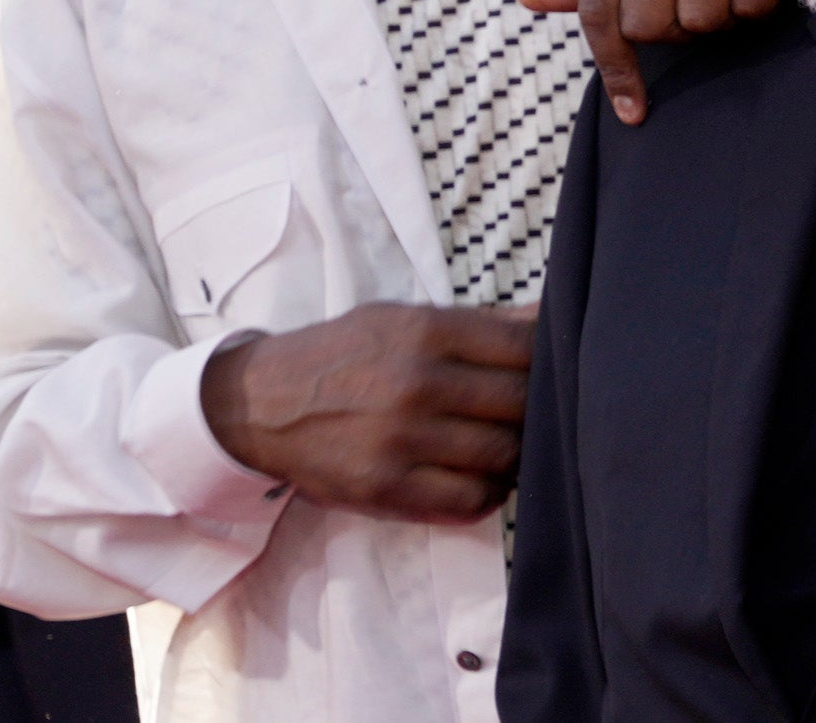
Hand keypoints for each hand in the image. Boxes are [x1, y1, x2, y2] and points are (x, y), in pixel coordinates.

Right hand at [199, 303, 537, 522]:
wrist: (260, 403)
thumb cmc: (347, 353)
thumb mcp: (406, 319)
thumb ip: (482, 323)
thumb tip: (553, 315)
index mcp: (427, 331)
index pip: (525, 347)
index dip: (552, 361)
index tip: (555, 370)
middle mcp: (417, 384)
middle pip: (521, 404)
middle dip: (542, 411)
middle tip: (541, 415)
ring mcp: (401, 440)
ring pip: (504, 456)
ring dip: (520, 456)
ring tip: (513, 446)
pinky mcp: (384, 487)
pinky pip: (469, 499)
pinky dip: (490, 492)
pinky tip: (484, 477)